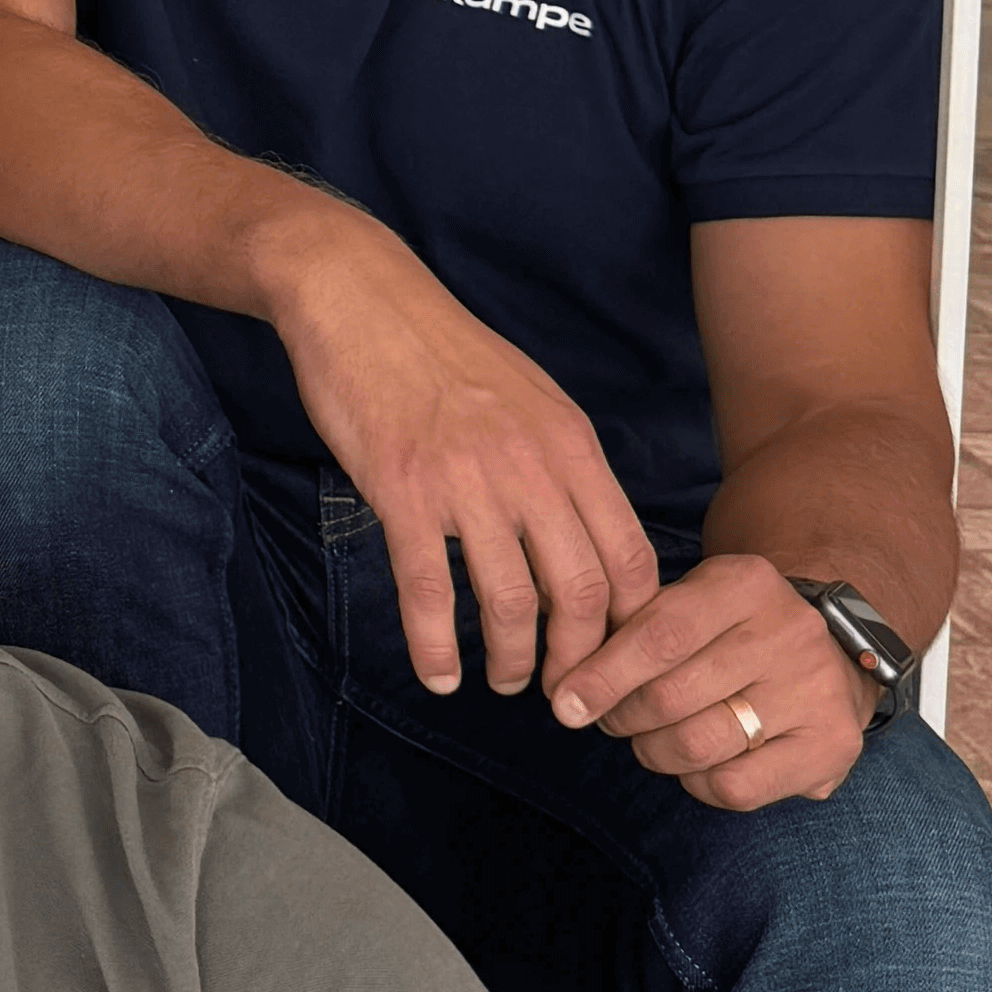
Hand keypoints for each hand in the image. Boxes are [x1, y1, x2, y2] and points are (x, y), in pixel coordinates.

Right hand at [271, 222, 661, 697]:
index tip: (614, 657)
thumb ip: (561, 464)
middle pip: (579, 590)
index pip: (628, 556)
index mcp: (570, 445)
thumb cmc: (441, 352)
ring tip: (505, 683)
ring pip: (510, 599)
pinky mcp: (401, 490)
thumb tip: (585, 536)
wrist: (360, 299)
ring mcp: (465, 481)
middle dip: (578, 659)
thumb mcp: (529, 397)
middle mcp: (530, 467)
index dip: (630, 624)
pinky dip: (435, 647)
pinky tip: (438, 675)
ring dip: (512, 659)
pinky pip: (427, 590)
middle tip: (564, 693)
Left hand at [549, 553, 876, 805]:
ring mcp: (816, 691)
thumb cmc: (734, 631)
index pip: (658, 634)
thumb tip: (566, 688)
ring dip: (654, 752)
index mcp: (745, 584)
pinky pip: (735, 786)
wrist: (836, 653)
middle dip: (622, 717)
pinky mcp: (832, 747)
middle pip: (671, 696)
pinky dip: (698, 783)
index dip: (601, 675)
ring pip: (698, 744)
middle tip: (610, 720)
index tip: (564, 702)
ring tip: (650, 741)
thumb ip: (632, 629)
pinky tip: (696, 767)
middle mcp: (789, 633)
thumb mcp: (691, 602)